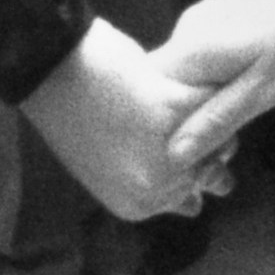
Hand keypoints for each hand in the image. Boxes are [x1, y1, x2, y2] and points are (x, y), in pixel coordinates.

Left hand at [19, 17, 219, 223]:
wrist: (51, 69)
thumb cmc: (69, 114)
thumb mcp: (104, 167)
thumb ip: (146, 182)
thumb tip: (193, 201)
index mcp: (138, 205)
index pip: (189, 201)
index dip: (187, 171)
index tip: (173, 146)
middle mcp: (161, 188)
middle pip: (212, 173)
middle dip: (204, 147)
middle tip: (175, 120)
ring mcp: (176, 150)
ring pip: (223, 137)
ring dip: (208, 117)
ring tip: (176, 98)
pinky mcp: (184, 109)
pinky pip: (212, 98)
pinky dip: (200, 84)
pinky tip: (173, 76)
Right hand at [154, 0, 274, 175]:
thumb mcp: (268, 89)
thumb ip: (219, 118)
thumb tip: (176, 152)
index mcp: (192, 48)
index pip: (149, 98)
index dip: (164, 134)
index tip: (195, 159)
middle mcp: (190, 27)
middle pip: (168, 88)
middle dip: (190, 124)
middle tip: (228, 154)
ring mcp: (209, 17)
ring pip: (192, 75)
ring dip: (210, 105)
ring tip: (245, 127)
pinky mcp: (229, 13)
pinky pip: (211, 57)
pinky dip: (223, 82)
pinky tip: (253, 92)